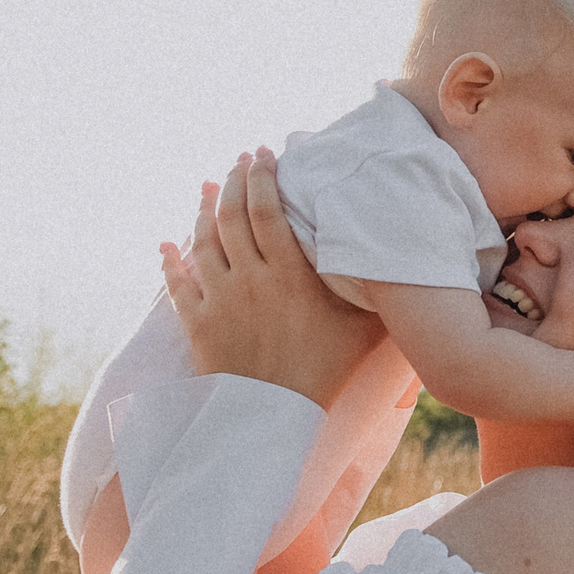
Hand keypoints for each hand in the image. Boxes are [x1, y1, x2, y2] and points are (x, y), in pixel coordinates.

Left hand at [161, 149, 383, 408]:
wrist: (271, 420)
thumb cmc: (324, 374)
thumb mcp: (362, 330)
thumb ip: (378, 294)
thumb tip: (407, 265)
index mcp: (289, 275)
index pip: (269, 211)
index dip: (263, 177)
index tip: (262, 153)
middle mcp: (250, 280)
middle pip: (233, 216)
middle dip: (233, 181)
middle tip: (238, 161)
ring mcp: (218, 301)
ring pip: (202, 242)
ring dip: (201, 210)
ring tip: (205, 188)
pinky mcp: (197, 325)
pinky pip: (176, 284)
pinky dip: (169, 261)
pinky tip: (165, 245)